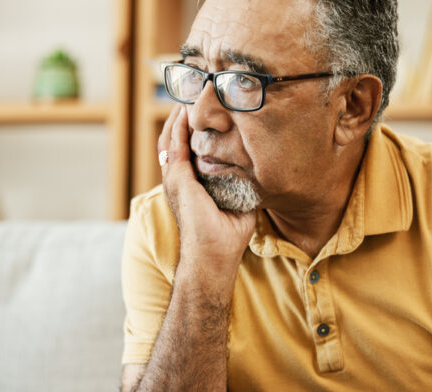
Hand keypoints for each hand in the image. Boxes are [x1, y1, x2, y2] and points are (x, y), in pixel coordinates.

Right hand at [157, 105, 256, 294]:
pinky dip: (179, 126)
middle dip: (181, 116)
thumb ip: (244, 185)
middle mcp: (178, 179)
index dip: (191, 129)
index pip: (186, 149)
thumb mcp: (239, 202)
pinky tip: (187, 111)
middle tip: (193, 94)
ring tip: (189, 95)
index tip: (203, 110)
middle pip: (174, 139)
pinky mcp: (178, 180)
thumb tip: (261, 172)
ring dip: (179, 116)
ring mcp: (175, 179)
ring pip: (170, 138)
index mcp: (189, 184)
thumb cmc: (227, 237)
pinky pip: (175, 145)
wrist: (214, 256)